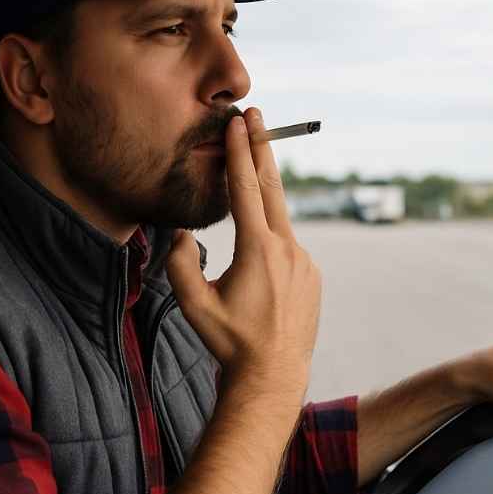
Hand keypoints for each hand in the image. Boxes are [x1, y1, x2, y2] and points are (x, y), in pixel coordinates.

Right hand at [166, 107, 321, 394]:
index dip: (240, 152)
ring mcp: (305, 261)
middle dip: (261, 150)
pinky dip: (272, 242)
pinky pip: (288, 248)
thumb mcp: (193, 303)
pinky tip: (258, 270)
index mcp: (258, 249)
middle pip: (273, 187)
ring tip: (248, 193)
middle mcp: (287, 248)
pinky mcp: (312, 274)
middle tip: (257, 117)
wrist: (272, 376)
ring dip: (263, 204)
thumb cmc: (229, 341)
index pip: (247, 188)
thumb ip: (181, 262)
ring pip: (279, 221)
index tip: (239, 123)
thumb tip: (180, 232)